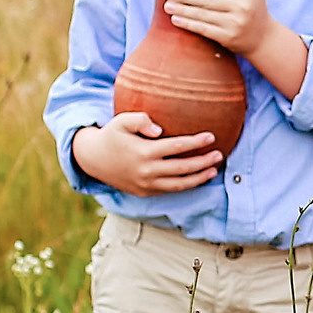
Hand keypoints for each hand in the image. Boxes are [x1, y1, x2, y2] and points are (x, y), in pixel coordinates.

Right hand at [71, 112, 221, 196]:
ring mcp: (146, 184)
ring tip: (214, 170)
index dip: (196, 142)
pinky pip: (170, 190)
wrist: (93, 160)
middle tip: (219, 154)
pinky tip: (198, 178)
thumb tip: (159, 129)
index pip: (176, 147)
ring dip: (199, 178)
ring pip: (179, 184)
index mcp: (143, 152)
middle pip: (183, 168)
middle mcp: (146, 171)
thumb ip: (140, 120)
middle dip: (204, 162)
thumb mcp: (121, 121)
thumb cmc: (112, 135)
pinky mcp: (145, 192)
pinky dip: (186, 185)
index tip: (211, 136)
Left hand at [164, 0, 275, 54]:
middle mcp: (242, 8)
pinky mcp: (228, 38)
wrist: (263, 39)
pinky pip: (204, 29)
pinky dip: (188, 24)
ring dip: (182, 9)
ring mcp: (235, 24)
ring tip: (168, 5)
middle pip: (207, 0)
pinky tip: (176, 19)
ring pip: (202, 14)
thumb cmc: (255, 9)